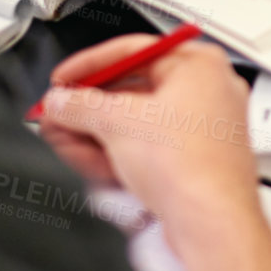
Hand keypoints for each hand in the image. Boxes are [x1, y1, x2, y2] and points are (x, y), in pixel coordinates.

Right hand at [38, 35, 270, 270]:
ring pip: (139, 122)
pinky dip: (119, 151)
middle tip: (59, 113)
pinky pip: (151, 146)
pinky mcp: (196, 159)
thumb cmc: (190, 167)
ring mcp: (205, 126)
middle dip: (89, 107)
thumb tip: (63, 101)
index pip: (135, 50)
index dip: (90, 65)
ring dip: (97, 131)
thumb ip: (81, 106)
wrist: (211, 220)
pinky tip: (91, 160)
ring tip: (65, 137)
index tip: (64, 79)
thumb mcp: (118, 123)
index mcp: (200, 64)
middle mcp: (208, 90)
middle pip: (134, 89)